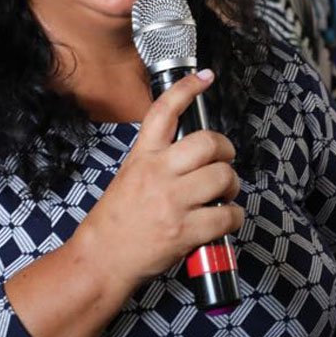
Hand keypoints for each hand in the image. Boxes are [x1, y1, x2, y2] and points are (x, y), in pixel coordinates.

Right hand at [73, 69, 244, 290]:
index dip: (188, 88)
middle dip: (225, 150)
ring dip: (232, 185)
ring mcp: (173, 202)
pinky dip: (233, 217)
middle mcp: (159, 174)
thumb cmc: (115, 221)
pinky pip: (227, 215)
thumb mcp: (130, 175)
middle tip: (224, 160)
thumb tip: (191, 151)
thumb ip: (157, 159)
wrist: (102, 258)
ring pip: (223, 177)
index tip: (204, 77)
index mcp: (143, 157)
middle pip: (208, 142)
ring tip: (224, 194)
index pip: (165, 111)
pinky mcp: (186, 230)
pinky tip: (224, 219)